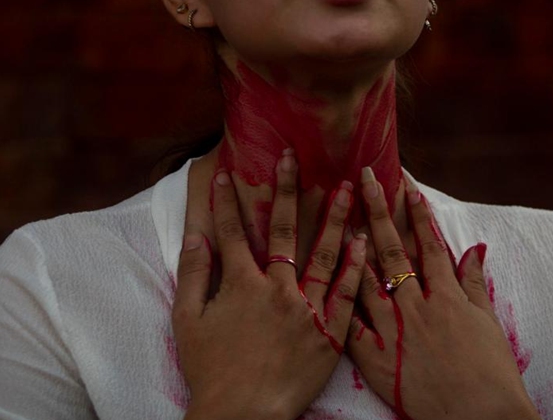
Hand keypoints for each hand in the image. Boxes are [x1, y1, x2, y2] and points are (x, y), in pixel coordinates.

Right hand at [173, 152, 366, 419]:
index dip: (226, 203)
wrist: (244, 414)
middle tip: (293, 158)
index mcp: (242, 285)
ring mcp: (307, 309)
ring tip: (348, 187)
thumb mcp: (188, 322)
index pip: (233, 233)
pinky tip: (364, 241)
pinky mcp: (330, 333)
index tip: (226, 175)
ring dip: (335, 217)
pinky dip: (355, 266)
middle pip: (284, 231)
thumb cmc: (211, 371)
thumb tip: (195, 236)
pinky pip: (346, 294)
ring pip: (324, 254)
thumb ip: (192, 275)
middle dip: (286, 190)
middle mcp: (278, 289)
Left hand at [347, 167, 539, 419]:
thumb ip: (474, 284)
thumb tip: (474, 247)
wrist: (481, 419)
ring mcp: (394, 332)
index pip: (429, 244)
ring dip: (352, 247)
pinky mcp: (377, 360)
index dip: (416, 212)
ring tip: (338, 216)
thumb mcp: (489, 324)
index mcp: (447, 297)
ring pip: (367, 281)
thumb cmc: (492, 374)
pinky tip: (322, 280)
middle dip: (378, 211)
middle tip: (365, 179)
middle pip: (393, 251)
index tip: (404, 183)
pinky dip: (339, 303)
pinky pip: (351, 328)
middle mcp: (417, 307)